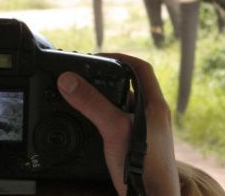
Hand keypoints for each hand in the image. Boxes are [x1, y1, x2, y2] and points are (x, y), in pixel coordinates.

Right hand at [58, 54, 180, 195]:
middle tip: (86, 77)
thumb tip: (69, 80)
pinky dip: (104, 120)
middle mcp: (153, 116)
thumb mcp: (113, 128)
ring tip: (84, 98)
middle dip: (108, 79)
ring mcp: (147, 133)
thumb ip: (92, 103)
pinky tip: (91, 127)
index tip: (98, 57)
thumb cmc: (144, 167)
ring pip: (124, 107)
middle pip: (131, 86)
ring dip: (105, 100)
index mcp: (155, 105)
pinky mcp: (138, 148)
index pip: (141, 68)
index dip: (120, 57)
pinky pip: (120, 125)